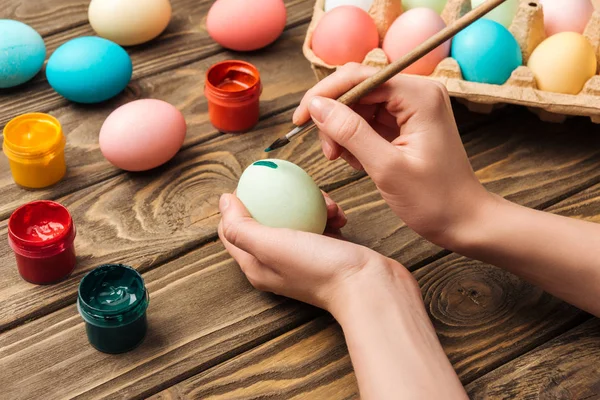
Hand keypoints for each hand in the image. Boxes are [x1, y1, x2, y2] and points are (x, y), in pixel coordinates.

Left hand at [217, 191, 417, 316]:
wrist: (369, 287)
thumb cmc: (319, 268)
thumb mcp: (271, 245)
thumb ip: (241, 225)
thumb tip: (223, 201)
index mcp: (255, 264)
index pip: (232, 230)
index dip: (237, 204)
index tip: (255, 184)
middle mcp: (275, 262)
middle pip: (265, 219)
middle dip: (277, 199)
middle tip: (289, 186)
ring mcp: (302, 256)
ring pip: (295, 216)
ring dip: (309, 203)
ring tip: (325, 203)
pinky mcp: (326, 250)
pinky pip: (320, 222)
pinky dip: (328, 213)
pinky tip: (338, 214)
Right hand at [293, 63, 492, 248]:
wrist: (463, 221)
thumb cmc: (434, 200)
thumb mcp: (386, 168)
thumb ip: (350, 132)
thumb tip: (317, 106)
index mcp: (419, 95)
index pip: (359, 77)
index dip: (324, 95)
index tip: (300, 119)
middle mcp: (417, 93)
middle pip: (356, 89)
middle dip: (335, 118)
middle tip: (329, 153)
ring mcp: (412, 108)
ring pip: (358, 106)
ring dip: (343, 132)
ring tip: (347, 162)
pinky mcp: (407, 123)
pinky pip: (368, 121)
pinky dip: (356, 140)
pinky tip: (359, 162)